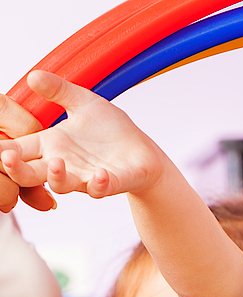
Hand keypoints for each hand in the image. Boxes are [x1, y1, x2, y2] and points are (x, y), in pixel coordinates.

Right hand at [0, 70, 165, 201]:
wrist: (143, 153)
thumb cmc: (111, 130)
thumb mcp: (83, 102)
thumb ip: (59, 90)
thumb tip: (33, 76)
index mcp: (52, 144)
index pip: (19, 148)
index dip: (3, 149)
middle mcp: (64, 164)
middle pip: (31, 173)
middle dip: (17, 169)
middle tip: (8, 159)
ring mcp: (86, 176)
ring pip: (62, 185)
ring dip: (57, 178)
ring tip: (57, 164)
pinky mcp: (111, 184)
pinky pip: (101, 189)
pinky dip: (99, 184)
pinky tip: (99, 174)